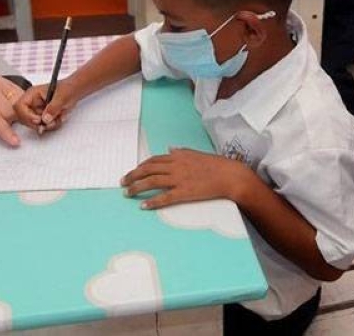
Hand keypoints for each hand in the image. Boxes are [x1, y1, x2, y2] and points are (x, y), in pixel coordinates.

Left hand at [0, 75, 23, 146]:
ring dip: (15, 117)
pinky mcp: (10, 83)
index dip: (4, 130)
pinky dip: (21, 109)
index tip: (14, 142)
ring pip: (18, 106)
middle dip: (6, 125)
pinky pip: (22, 98)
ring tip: (1, 118)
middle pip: (8, 113)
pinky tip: (11, 113)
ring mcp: (2, 84)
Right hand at [13, 77, 78, 131]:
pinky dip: (52, 125)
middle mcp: (32, 103)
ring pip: (35, 125)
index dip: (26, 115)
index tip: (39, 120)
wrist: (74, 92)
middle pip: (24, 119)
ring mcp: (37, 110)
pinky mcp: (43, 117)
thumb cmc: (67, 89)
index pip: (19, 106)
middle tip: (50, 122)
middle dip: (39, 123)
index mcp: (32, 94)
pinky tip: (59, 118)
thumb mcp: (62, 97)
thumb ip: (53, 108)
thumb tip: (45, 119)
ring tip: (58, 117)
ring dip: (48, 125)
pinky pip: (44, 126)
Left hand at [120, 148, 250, 208]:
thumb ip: (181, 151)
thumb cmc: (216, 165)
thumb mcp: (196, 153)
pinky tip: (143, 205)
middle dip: (132, 176)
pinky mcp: (185, 192)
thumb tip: (170, 148)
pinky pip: (164, 197)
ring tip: (127, 193)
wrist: (230, 175)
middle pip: (147, 170)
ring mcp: (179, 179)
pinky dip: (152, 201)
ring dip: (136, 187)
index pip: (153, 160)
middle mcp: (175, 166)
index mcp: (177, 156)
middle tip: (123, 182)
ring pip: (151, 182)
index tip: (132, 172)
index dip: (140, 167)